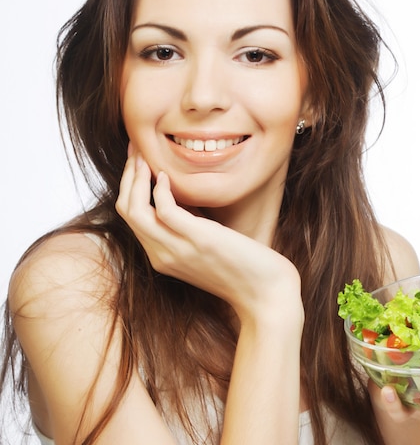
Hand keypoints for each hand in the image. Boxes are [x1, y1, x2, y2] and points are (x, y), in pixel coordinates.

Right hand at [115, 150, 302, 324]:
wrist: (266, 295)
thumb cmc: (243, 269)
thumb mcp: (206, 244)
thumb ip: (189, 225)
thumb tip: (180, 196)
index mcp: (162, 257)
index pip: (131, 217)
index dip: (129, 186)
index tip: (138, 161)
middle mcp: (162, 256)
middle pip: (127, 210)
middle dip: (128, 175)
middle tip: (136, 150)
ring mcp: (178, 250)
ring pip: (135, 210)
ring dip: (136, 177)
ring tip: (145, 155)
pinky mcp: (198, 239)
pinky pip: (163, 210)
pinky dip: (159, 188)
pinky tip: (165, 175)